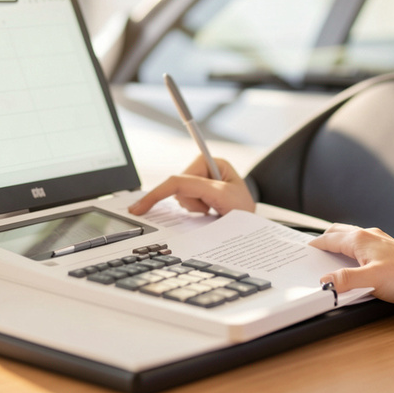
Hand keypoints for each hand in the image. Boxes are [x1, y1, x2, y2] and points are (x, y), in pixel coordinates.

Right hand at [127, 155, 255, 215]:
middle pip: (178, 189)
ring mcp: (201, 184)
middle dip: (192, 203)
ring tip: (214, 212)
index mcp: (212, 163)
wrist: (254, 229)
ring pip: (180, 199)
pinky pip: (184, 204)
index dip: (156, 193)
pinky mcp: (199, 196)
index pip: (178, 179)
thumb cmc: (246, 210)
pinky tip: (209, 213)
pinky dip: (193, 211)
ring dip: (194, 208)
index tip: (139, 208)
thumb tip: (174, 190)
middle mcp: (205, 170)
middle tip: (212, 210)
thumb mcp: (224, 197)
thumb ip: (197, 190)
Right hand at [308, 224, 393, 305]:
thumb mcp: (371, 280)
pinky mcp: (386, 252)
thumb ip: (345, 280)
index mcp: (360, 240)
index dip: (315, 245)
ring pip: (351, 238)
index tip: (303, 250)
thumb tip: (325, 282)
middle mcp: (368, 237)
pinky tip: (352, 261)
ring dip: (338, 242)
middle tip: (313, 249)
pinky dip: (350, 250)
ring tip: (329, 253)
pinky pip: (361, 246)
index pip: (329, 239)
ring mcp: (378, 242)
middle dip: (324, 238)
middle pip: (339, 233)